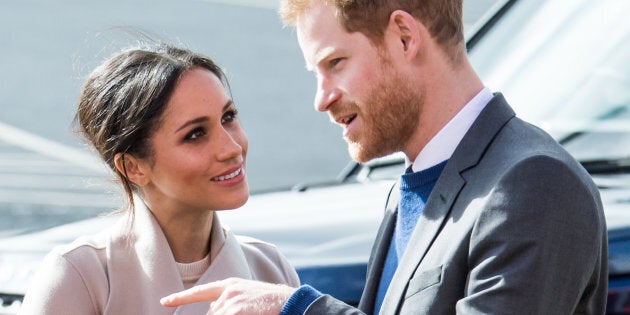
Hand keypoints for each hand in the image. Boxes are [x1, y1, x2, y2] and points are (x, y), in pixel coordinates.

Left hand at [160, 277, 296, 314]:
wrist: (290, 302)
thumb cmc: (271, 304)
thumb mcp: (248, 298)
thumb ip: (230, 303)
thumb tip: (215, 312)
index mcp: (230, 285)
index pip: (201, 292)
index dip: (181, 297)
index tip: (165, 301)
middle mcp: (228, 290)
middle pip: (212, 314)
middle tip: (239, 313)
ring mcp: (232, 299)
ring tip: (248, 313)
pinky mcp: (236, 309)